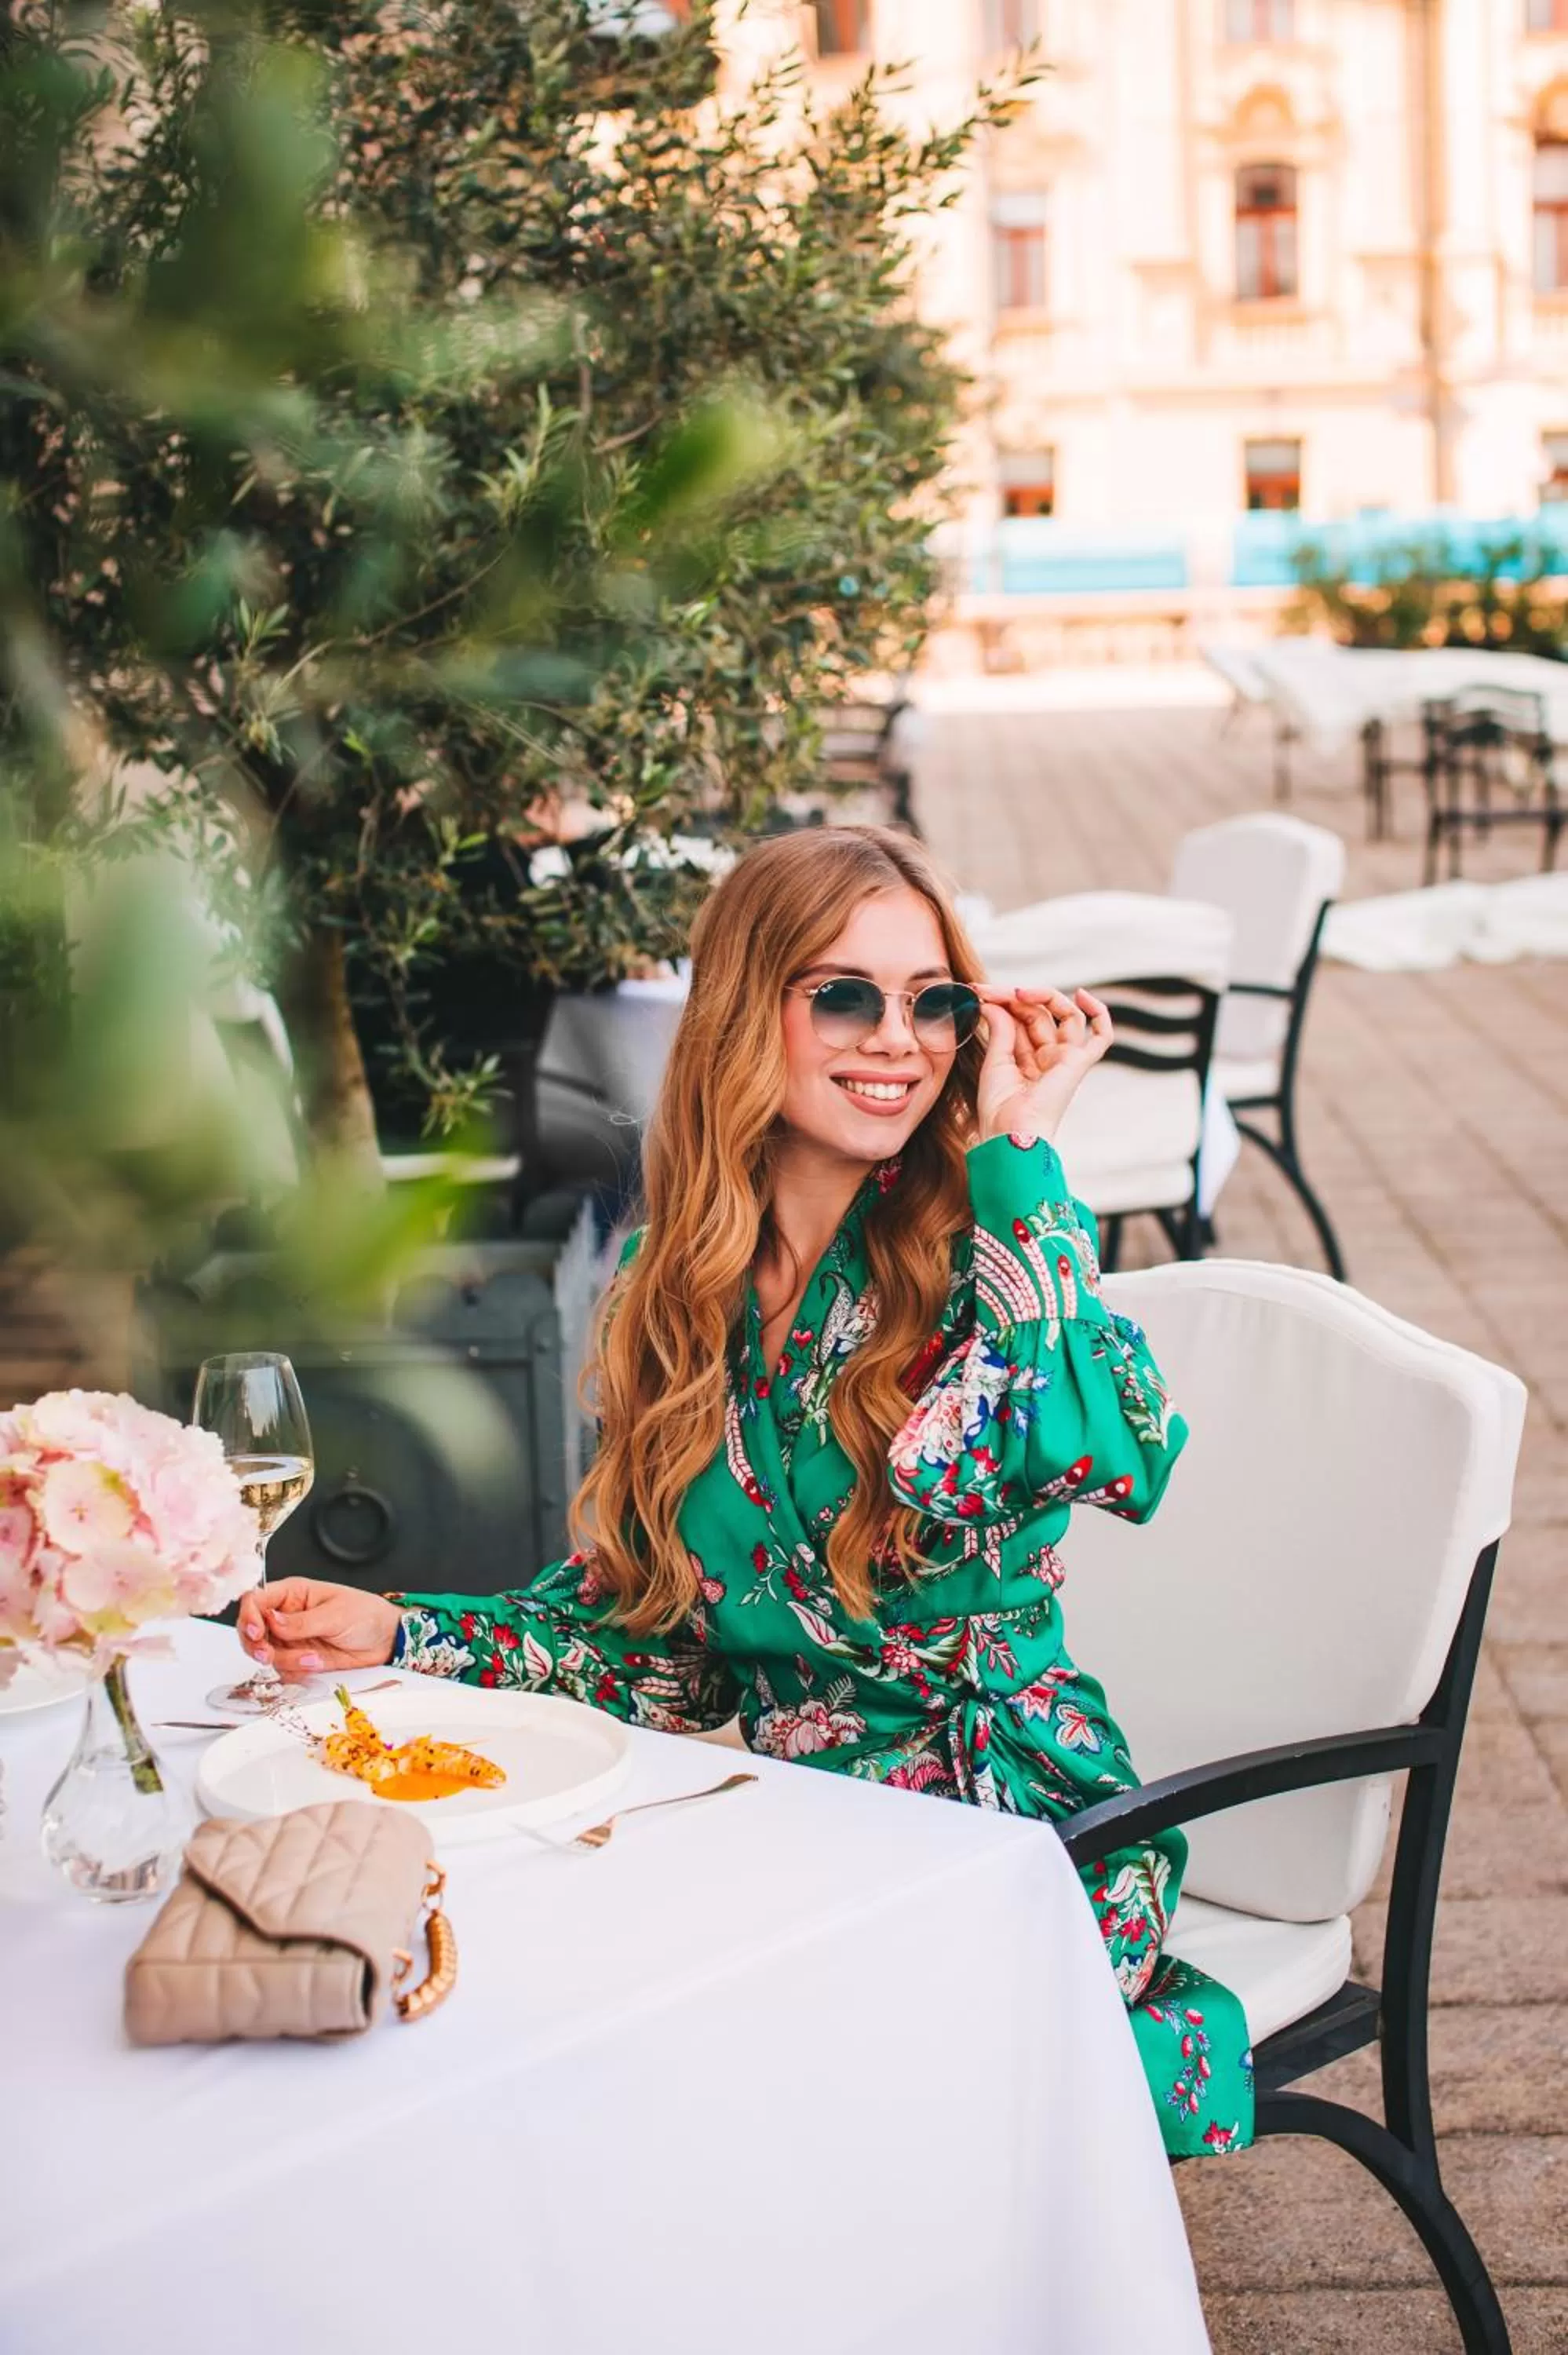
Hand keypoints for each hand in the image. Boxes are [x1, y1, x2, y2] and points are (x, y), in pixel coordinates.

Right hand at [238, 1578, 401, 1676]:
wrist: (385, 1639)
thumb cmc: (365, 1614)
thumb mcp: (336, 1614)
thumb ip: (302, 1621)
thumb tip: (272, 1621)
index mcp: (293, 1594)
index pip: (256, 1600)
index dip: (249, 1616)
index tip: (256, 1632)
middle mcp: (286, 1616)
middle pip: (251, 1630)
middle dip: (256, 1645)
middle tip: (268, 1654)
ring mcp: (290, 1639)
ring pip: (266, 1653)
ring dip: (285, 1659)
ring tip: (313, 1657)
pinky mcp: (298, 1659)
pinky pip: (283, 1669)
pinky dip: (296, 1671)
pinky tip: (317, 1663)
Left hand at [975, 986, 1112, 1144]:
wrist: (1010, 1131)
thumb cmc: (999, 1107)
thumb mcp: (995, 1060)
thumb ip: (1000, 1028)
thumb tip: (992, 1001)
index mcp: (1028, 1059)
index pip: (1022, 1019)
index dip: (1003, 1002)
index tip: (979, 994)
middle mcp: (1049, 1057)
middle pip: (1040, 1014)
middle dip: (1014, 998)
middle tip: (987, 992)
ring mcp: (1066, 1058)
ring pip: (1064, 1016)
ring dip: (1042, 997)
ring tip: (1017, 993)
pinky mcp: (1079, 1063)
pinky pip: (1101, 1036)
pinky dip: (1099, 1014)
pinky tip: (1082, 996)